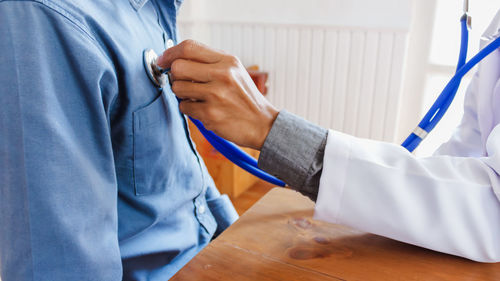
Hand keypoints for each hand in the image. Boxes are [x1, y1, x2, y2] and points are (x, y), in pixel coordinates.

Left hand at [157, 40, 278, 149]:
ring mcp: (216, 95)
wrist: (262, 124)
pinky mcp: (210, 114)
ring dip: (182, 95)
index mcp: (227, 61)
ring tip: (196, 98)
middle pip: (178, 67)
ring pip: (177, 88)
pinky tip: (204, 110)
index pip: (189, 47)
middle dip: (174, 76)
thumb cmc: (244, 98)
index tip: (163, 60)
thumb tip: (175, 58)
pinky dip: (190, 109)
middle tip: (181, 82)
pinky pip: (184, 108)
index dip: (171, 53)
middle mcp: (222, 75)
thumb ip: (209, 62)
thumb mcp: (234, 72)